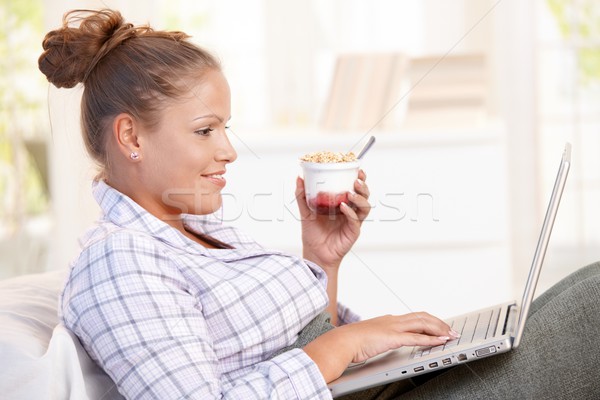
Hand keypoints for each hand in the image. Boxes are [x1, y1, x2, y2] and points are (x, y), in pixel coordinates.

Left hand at [295, 169, 370, 269]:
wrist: (314, 252)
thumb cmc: (312, 232)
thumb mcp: (305, 211)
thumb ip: (302, 195)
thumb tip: (299, 177)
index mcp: (343, 203)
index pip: (355, 188)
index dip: (359, 178)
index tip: (356, 168)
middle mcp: (351, 211)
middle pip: (364, 195)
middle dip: (363, 186)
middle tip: (356, 179)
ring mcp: (353, 221)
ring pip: (365, 206)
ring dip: (359, 198)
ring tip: (350, 192)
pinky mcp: (353, 232)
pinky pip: (355, 220)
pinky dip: (350, 212)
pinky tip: (343, 207)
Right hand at [303, 312, 455, 382]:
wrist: (342, 341)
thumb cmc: (351, 341)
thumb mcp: (369, 337)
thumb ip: (379, 338)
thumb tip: (381, 342)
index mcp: (388, 320)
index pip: (414, 317)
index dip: (429, 321)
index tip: (438, 327)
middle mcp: (393, 320)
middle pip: (422, 317)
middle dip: (439, 323)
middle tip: (451, 330)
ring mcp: (393, 327)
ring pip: (423, 324)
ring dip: (439, 329)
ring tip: (450, 335)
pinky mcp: (393, 337)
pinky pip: (417, 337)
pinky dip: (431, 339)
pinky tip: (440, 341)